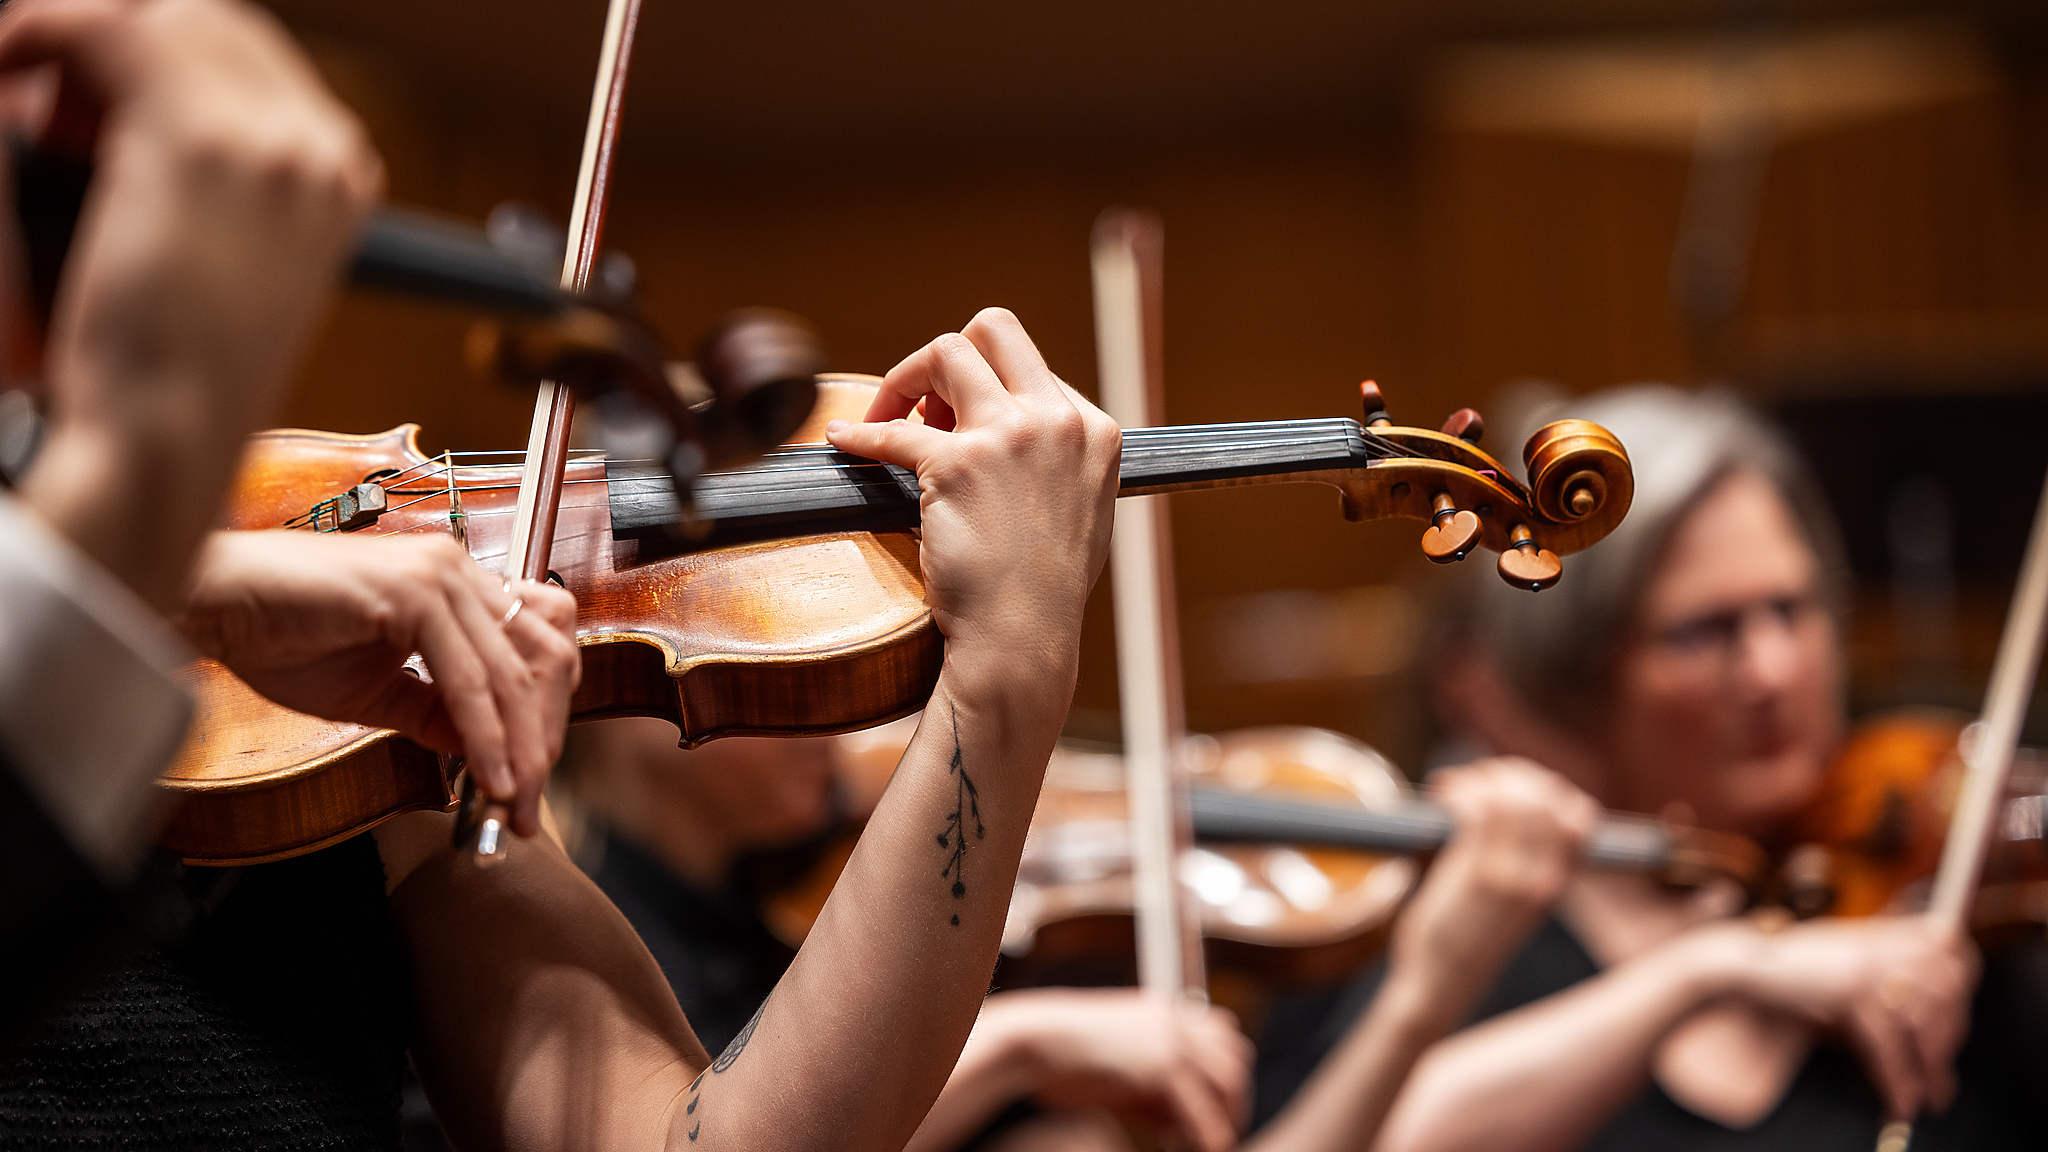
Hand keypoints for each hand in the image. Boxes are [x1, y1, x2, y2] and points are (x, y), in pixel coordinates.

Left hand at [1, 0, 381, 606]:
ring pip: (159, 12)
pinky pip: (106, 25)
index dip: (159, 55)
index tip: (85, 87)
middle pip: (212, 22)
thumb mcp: (215, 267)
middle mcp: (324, 152)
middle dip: (119, 32)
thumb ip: (205, 189)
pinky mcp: (199, 140)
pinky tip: (11, 72)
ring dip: (76, 30)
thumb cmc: (170, 384)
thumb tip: (122, 110)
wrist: (163, 446)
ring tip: (22, 75)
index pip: (253, 61)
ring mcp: (273, 142)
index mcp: (340, 183)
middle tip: (39, 74)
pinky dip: (44, 35)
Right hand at [181, 531, 579, 837]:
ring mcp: (441, 576)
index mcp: (457, 585)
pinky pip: (467, 680)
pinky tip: (490, 778)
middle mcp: (459, 571)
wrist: (215, 608)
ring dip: (521, 749)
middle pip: (542, 661)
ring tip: (516, 804)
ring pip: (512, 674)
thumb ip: (436, 712)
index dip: (543, 720)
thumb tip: (487, 752)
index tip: (530, 783)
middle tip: (530, 807)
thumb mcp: (377, 691)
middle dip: (542, 740)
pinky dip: (486, 736)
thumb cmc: (282, 639)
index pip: (535, 651)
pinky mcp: (415, 594)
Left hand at [825, 309, 1119, 691]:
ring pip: (946, 352)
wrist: (1022, 642)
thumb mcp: (1081, 510)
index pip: (1031, 369)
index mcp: (1094, 431)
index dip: (987, 392)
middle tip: (921, 403)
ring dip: (906, 380)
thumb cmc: (1042, 593)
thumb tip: (1012, 427)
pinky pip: (894, 432)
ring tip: (888, 421)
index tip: (958, 426)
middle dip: (948, 358)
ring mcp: (1010, 437)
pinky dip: (862, 435)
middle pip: (995, 329)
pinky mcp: (959, 465)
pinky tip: (846, 442)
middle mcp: (1058, 421)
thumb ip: (1056, 460)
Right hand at [984, 988, 1249, 1151]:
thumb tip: (1173, 1122)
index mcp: (1162, 1009)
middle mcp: (1174, 1020)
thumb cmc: (1059, 1054)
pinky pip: (1203, 1113)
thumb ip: (1148, 1084)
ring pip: (1229, 1085)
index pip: (1222, 1030)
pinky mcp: (1164, 1071)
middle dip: (1234, 1096)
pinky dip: (1209, 1136)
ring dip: (1228, 1118)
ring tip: (1215, 1144)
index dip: (1225, 1067)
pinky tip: (1201, 1149)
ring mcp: (1172, 1043)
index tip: (1219, 1099)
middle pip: (1235, 1057)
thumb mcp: (1115, 1059)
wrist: (1034, 1041)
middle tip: (1224, 1128)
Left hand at [1387, 758, 1595, 1024]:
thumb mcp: (1511, 900)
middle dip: (1509, 774)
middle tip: (1475, 776)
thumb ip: (1519, 859)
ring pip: (1513, 801)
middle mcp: (1543, 880)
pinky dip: (1460, 792)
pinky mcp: (1477, 879)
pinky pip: (1478, 814)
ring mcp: (1513, 879)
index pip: (1579, 818)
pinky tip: (1442, 796)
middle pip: (1545, 800)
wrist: (1440, 983)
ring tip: (1454, 785)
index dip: (1547, 787)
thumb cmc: (1465, 936)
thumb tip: (1508, 803)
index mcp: (1556, 883)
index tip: (1511, 781)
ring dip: (1480, 779)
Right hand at [1686, 916, 1975, 1119]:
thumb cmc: (1784, 967)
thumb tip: (1919, 1015)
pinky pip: (1886, 1044)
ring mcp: (1866, 966)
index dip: (1962, 990)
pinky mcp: (1848, 992)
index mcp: (1881, 933)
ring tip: (1928, 1098)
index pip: (1948, 952)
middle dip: (1950, 1038)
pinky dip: (1897, 1079)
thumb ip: (1877, 971)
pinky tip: (1898, 1101)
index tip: (1955, 1029)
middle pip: (1944, 991)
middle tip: (1941, 1076)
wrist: (1737, 960)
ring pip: (1921, 1022)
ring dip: (1930, 1068)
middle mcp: (1880, 945)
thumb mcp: (1839, 958)